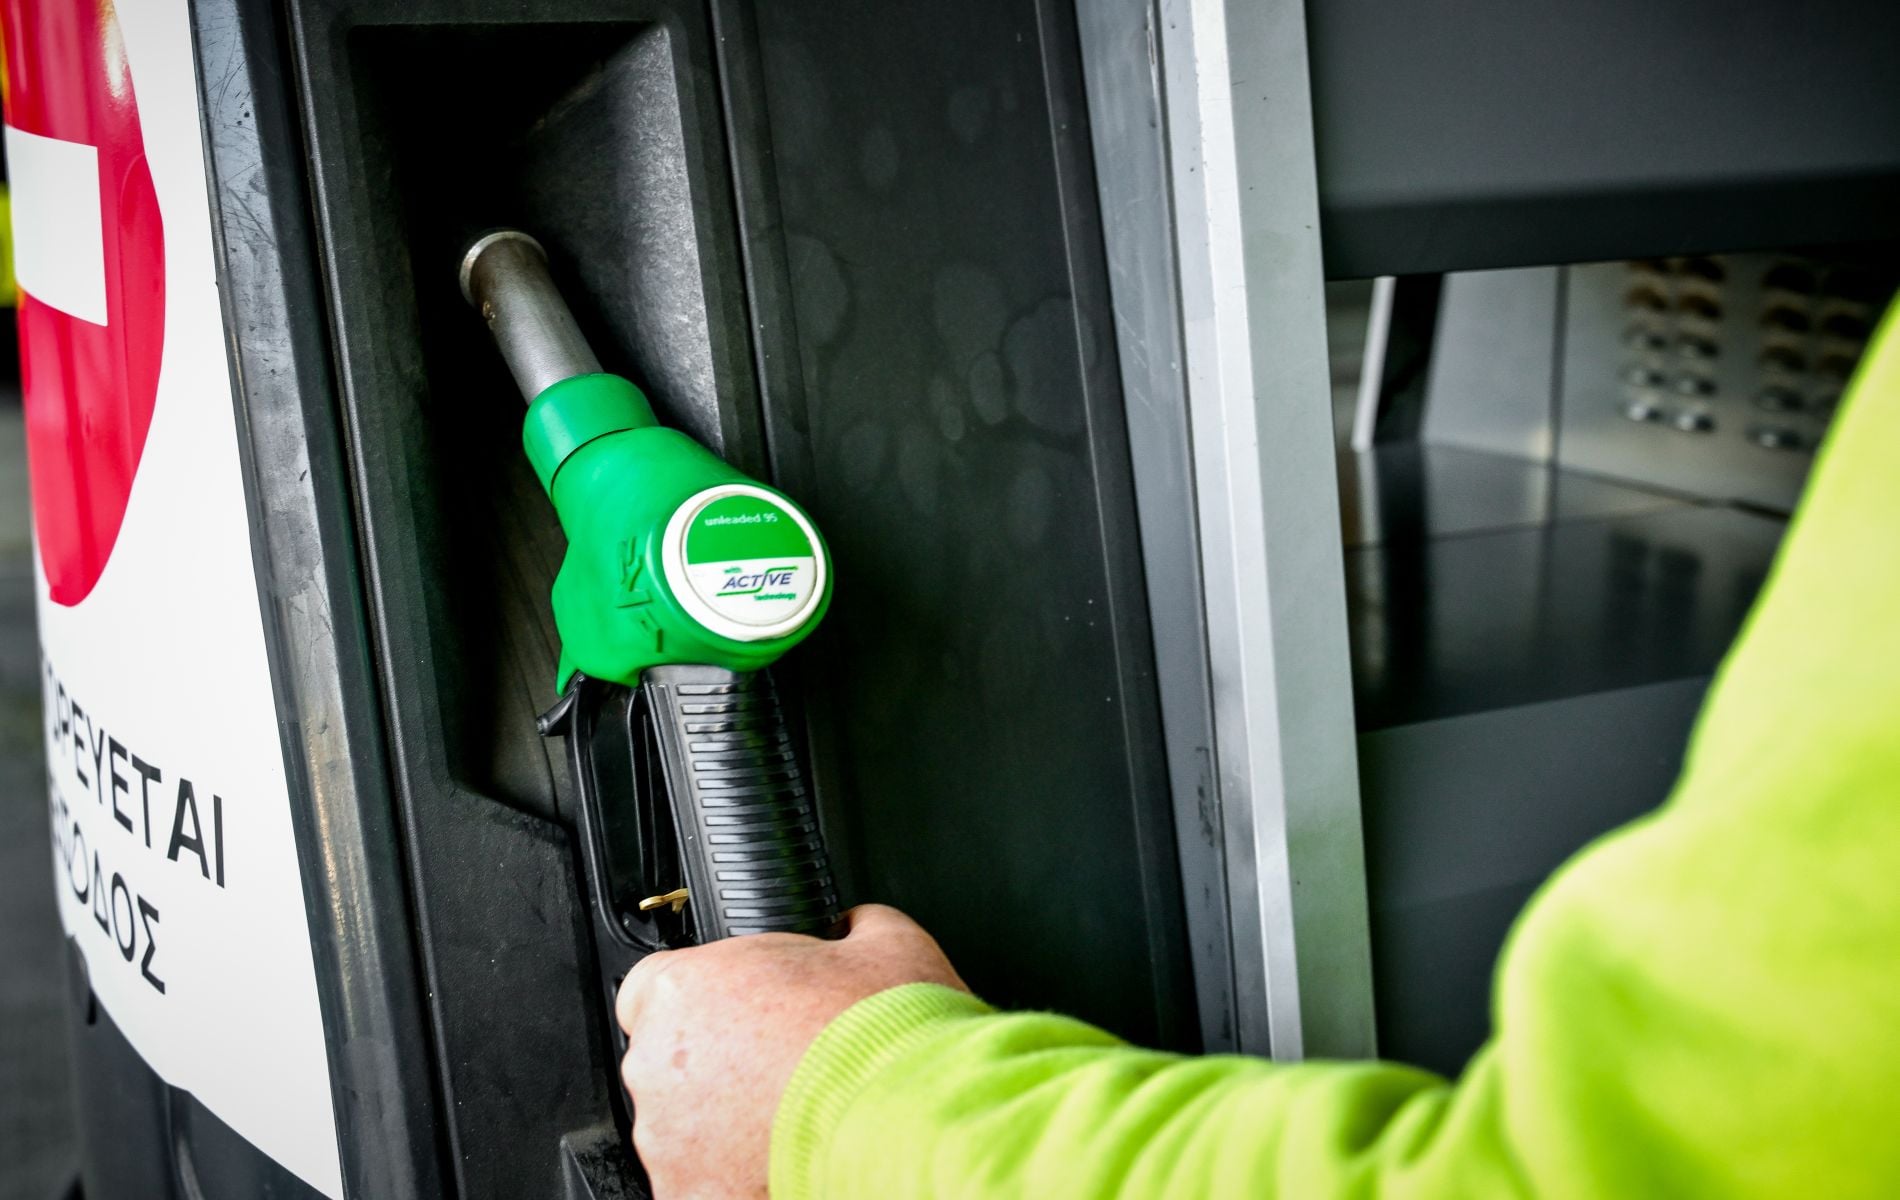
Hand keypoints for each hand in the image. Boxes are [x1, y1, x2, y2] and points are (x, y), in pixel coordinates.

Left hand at [616, 904, 966, 1198]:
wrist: (913, 1130)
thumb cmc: (887, 1042)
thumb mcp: (885, 941)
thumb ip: (846, 925)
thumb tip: (852, 927)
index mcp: (685, 991)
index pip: (656, 985)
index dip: (708, 995)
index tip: (744, 1008)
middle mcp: (658, 1067)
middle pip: (671, 1059)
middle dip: (720, 1061)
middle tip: (783, 1063)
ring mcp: (669, 1142)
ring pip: (684, 1125)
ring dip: (725, 1120)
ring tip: (794, 1115)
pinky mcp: (691, 1196)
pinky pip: (704, 1178)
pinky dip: (737, 1172)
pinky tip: (787, 1156)